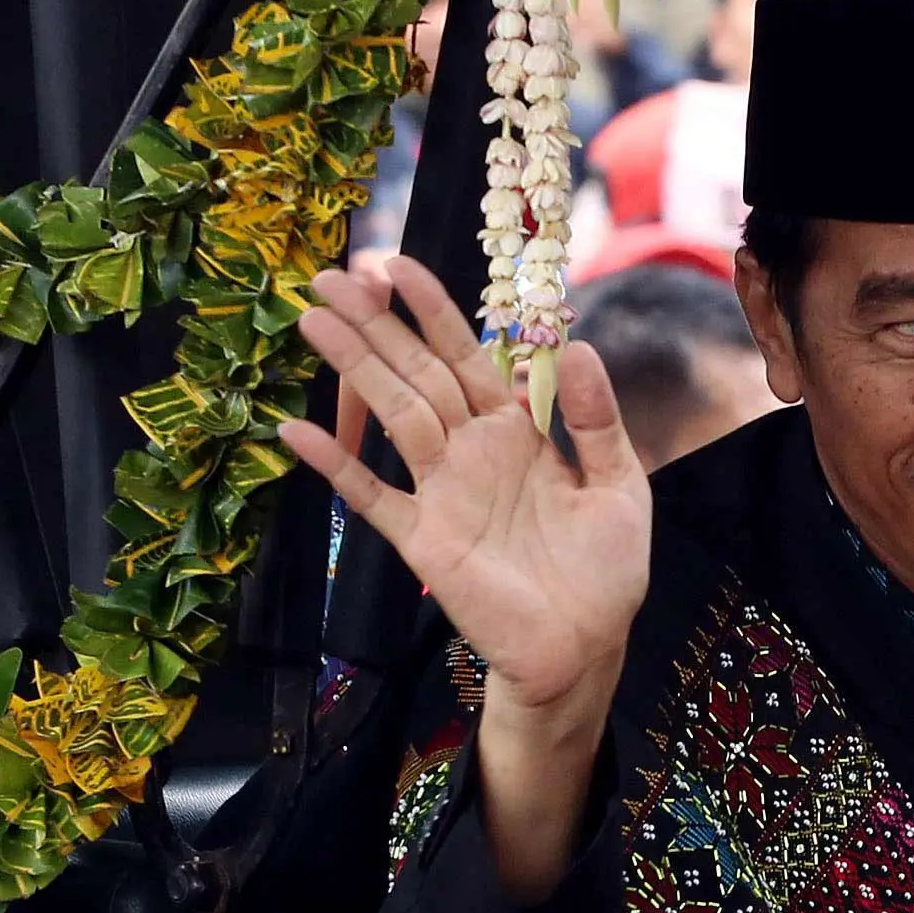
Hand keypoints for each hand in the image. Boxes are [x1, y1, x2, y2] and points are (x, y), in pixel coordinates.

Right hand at [278, 255, 651, 718]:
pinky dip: (336, 465)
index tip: (397, 266)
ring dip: (354, 369)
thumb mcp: (619, 484)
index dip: (434, 311)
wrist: (586, 646)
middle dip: (376, 325)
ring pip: (392, 416)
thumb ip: (595, 420)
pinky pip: (372, 496)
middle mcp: (472, 451)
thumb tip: (575, 346)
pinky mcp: (423, 540)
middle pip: (417, 374)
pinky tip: (294, 430)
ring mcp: (442, 492)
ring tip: (312, 320)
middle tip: (329, 275)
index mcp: (518, 432)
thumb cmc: (607, 568)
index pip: (468, 357)